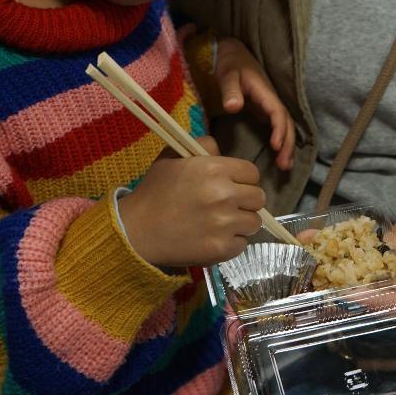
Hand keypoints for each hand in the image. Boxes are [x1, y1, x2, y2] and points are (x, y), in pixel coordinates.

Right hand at [118, 137, 266, 266]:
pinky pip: (243, 244)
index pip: (252, 173)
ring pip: (254, 222)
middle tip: (227, 206)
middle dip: (246, 201)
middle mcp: (224, 195)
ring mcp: (224, 223)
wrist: (136, 230)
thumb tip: (222, 152)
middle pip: (259, 198)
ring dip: (241, 223)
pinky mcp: (222, 248)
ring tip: (221, 223)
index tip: (232, 186)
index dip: (243, 179)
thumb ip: (203, 146)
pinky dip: (231, 243)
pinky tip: (213, 238)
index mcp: (214, 169)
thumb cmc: (155, 192)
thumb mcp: (174, 157)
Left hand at [214, 36, 294, 169]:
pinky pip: (278, 127)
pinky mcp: (265, 109)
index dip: (279, 129)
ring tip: (286, 166)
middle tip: (284, 164)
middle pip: (287, 123)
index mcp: (265, 92)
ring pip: (285, 126)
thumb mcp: (227, 75)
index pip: (277, 112)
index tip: (276, 146)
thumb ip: (230, 90)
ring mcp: (270, 105)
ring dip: (287, 145)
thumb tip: (233, 108)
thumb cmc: (230, 63)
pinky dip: (282, 141)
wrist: (233, 52)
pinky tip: (280, 156)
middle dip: (288, 143)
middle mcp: (272, 100)